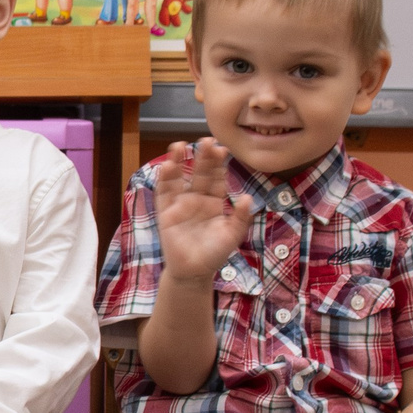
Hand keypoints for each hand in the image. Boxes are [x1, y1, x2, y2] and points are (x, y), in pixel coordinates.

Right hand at [156, 139, 251, 285]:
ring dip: (178, 162)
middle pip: (199, 173)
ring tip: (179, 146)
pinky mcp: (165, 212)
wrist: (194, 272)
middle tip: (206, 140)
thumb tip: (249, 198)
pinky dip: (164, 179)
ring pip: (179, 178)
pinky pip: (164, 193)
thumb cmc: (214, 253)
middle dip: (202, 157)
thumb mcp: (231, 236)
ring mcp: (180, 203)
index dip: (218, 164)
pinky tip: (166, 165)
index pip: (216, 178)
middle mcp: (197, 198)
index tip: (222, 149)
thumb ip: (240, 218)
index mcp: (214, 201)